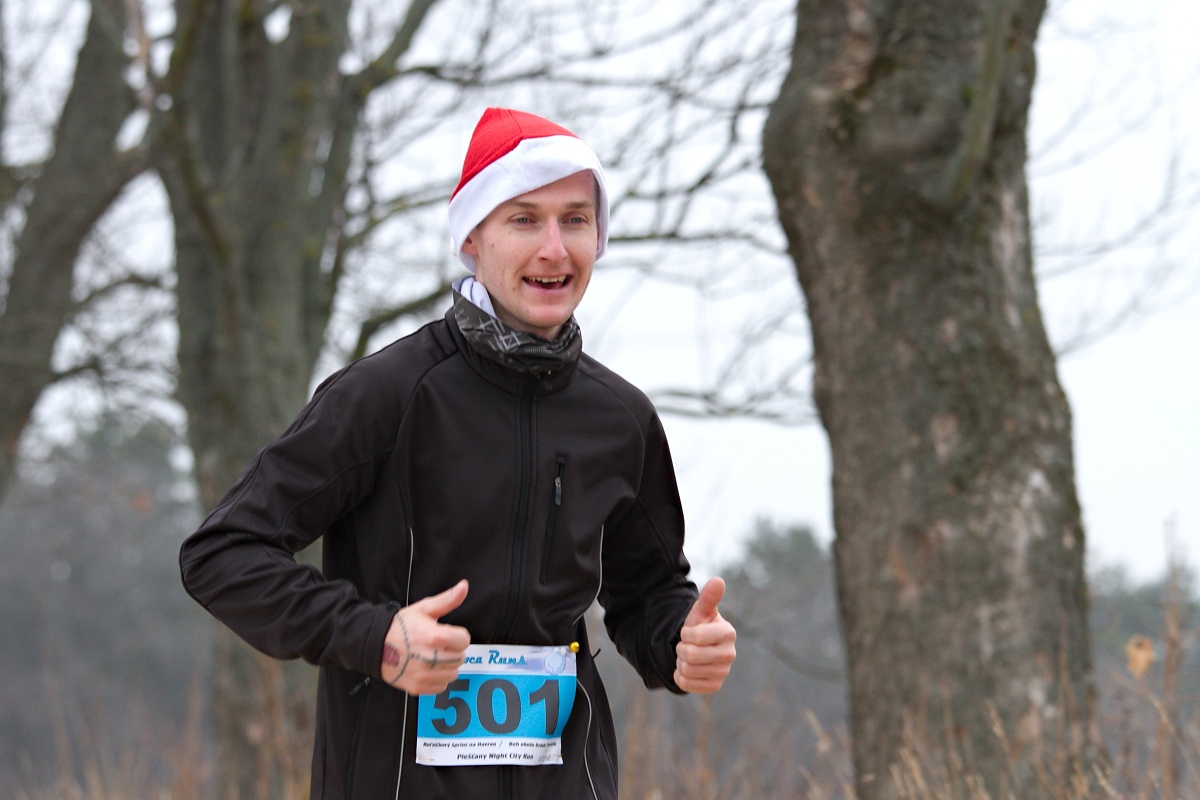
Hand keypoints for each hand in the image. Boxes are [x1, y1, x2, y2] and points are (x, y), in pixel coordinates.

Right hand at [381, 579, 471, 694]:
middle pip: (460, 657)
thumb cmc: (401, 626)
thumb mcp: (424, 609)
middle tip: (437, 645)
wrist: (375, 645)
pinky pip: (441, 686)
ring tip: (433, 656)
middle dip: (452, 650)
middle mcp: (431, 658)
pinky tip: (427, 668)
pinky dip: (438, 678)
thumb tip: (464, 586)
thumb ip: (447, 599)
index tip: (445, 633)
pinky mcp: (418, 687)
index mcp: (435, 637)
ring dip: (447, 665)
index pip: (464, 640)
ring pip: (453, 673)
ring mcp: (424, 675)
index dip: (456, 635)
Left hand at [674, 576, 736, 693]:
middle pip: (690, 655)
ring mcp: (723, 672)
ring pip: (687, 670)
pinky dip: (680, 676)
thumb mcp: (701, 611)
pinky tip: (688, 669)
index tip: (689, 632)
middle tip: (686, 645)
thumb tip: (718, 580)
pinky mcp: (714, 686)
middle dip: (681, 648)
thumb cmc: (700, 626)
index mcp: (728, 633)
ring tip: (688, 656)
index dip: (686, 634)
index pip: (696, 637)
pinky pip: (686, 684)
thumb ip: (708, 597)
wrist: (696, 648)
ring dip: (680, 662)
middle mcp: (730, 654)